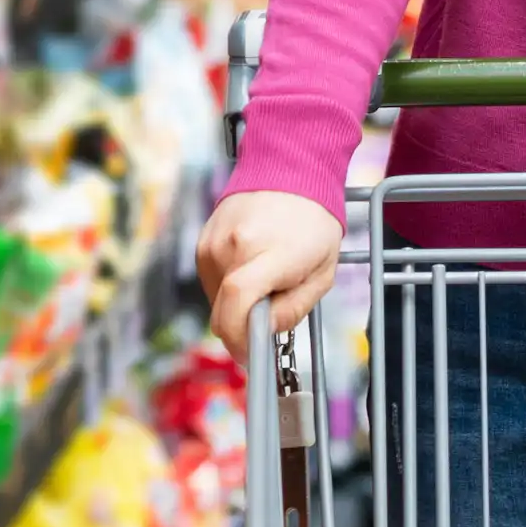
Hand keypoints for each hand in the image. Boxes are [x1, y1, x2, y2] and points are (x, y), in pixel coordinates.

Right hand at [198, 187, 344, 360]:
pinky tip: (250, 266)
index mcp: (269, 253)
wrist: (290, 170)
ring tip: (264, 280)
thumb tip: (261, 334)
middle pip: (221, 311)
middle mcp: (233, 246)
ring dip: (235, 304)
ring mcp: (213, 241)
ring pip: (215, 298)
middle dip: (240, 329)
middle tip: (265, 323)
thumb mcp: (321, 273)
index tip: (251, 356)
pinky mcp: (203, 239)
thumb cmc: (313, 223)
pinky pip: (211, 279)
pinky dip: (228, 285)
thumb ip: (292, 309)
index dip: (239, 338)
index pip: (237, 303)